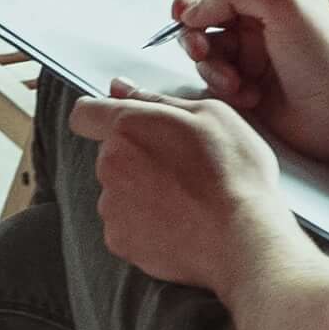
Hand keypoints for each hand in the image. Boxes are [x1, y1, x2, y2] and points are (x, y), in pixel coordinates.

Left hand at [73, 91, 279, 290]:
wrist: (243, 239)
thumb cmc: (234, 175)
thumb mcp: (210, 115)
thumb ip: (157, 99)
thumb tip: (122, 88)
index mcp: (129, 126)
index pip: (85, 114)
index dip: (99, 116)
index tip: (121, 125)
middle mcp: (111, 165)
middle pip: (111, 155)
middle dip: (136, 157)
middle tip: (180, 166)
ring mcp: (112, 206)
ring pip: (119, 191)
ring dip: (141, 192)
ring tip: (185, 200)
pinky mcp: (120, 240)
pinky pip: (125, 225)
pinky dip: (145, 225)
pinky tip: (179, 223)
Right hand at [171, 0, 328, 157]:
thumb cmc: (324, 55)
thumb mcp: (281, 3)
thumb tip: (192, 10)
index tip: (183, 12)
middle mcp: (258, 8)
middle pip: (201, 8)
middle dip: (194, 31)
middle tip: (199, 50)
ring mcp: (250, 44)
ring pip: (202, 45)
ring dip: (211, 64)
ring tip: (234, 82)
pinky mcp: (244, 77)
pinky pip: (213, 75)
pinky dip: (225, 86)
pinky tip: (251, 96)